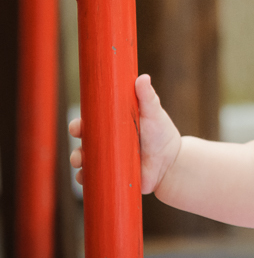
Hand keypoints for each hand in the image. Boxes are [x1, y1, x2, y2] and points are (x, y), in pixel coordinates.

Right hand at [68, 74, 182, 194]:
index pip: (88, 124)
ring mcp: (106, 160)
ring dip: (78, 165)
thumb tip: (142, 77)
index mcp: (110, 126)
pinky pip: (92, 180)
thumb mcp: (154, 113)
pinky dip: (85, 180)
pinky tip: (85, 179)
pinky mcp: (111, 176)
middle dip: (76, 149)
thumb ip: (147, 97)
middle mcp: (104, 143)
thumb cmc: (161, 133)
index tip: (77, 128)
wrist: (172, 161)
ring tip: (83, 166)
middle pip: (82, 145)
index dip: (78, 126)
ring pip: (83, 163)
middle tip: (80, 153)